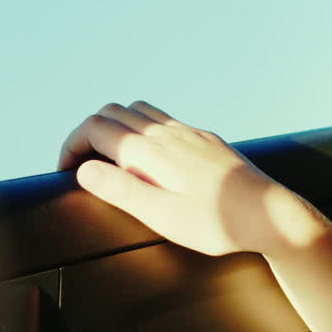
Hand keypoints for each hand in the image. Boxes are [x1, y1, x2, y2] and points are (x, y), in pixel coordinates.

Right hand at [60, 101, 288, 256]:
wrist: (267, 212)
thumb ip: (120, 189)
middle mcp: (168, 133)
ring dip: (116, 125)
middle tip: (80, 164)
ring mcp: (190, 132)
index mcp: (150, 150)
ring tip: (110, 157)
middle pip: (113, 112)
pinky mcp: (206, 138)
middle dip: (87, 133)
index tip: (64, 172)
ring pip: (140, 110)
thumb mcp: (160, 214)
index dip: (70, 146)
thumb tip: (84, 169)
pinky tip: (149, 155)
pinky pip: (165, 119)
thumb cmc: (214, 221)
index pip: (95, 128)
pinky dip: (143, 127)